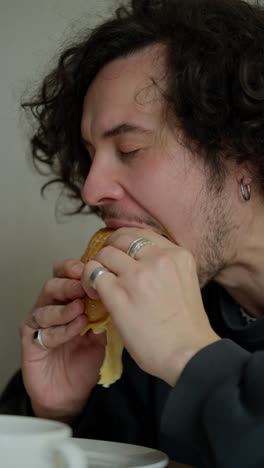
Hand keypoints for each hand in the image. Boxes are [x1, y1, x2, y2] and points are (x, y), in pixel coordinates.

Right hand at [20, 259, 105, 420]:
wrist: (72, 393)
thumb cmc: (85, 360)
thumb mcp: (102, 331)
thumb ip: (104, 311)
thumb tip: (117, 292)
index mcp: (67, 299)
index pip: (65, 275)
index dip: (73, 268)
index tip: (87, 266)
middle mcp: (51, 307)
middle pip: (53, 285)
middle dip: (69, 283)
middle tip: (83, 285)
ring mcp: (39, 324)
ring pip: (45, 306)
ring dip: (65, 307)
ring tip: (81, 309)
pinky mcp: (30, 341)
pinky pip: (43, 330)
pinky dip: (62, 328)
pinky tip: (76, 327)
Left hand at [81, 228, 219, 385]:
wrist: (189, 354)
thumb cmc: (187, 327)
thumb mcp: (185, 283)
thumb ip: (165, 268)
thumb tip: (138, 264)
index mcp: (177, 255)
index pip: (143, 234)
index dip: (127, 244)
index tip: (122, 257)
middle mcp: (158, 259)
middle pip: (122, 238)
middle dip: (111, 250)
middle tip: (107, 266)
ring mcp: (137, 275)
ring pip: (105, 253)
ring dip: (98, 265)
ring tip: (98, 282)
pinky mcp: (119, 294)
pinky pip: (94, 274)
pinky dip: (89, 281)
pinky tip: (93, 293)